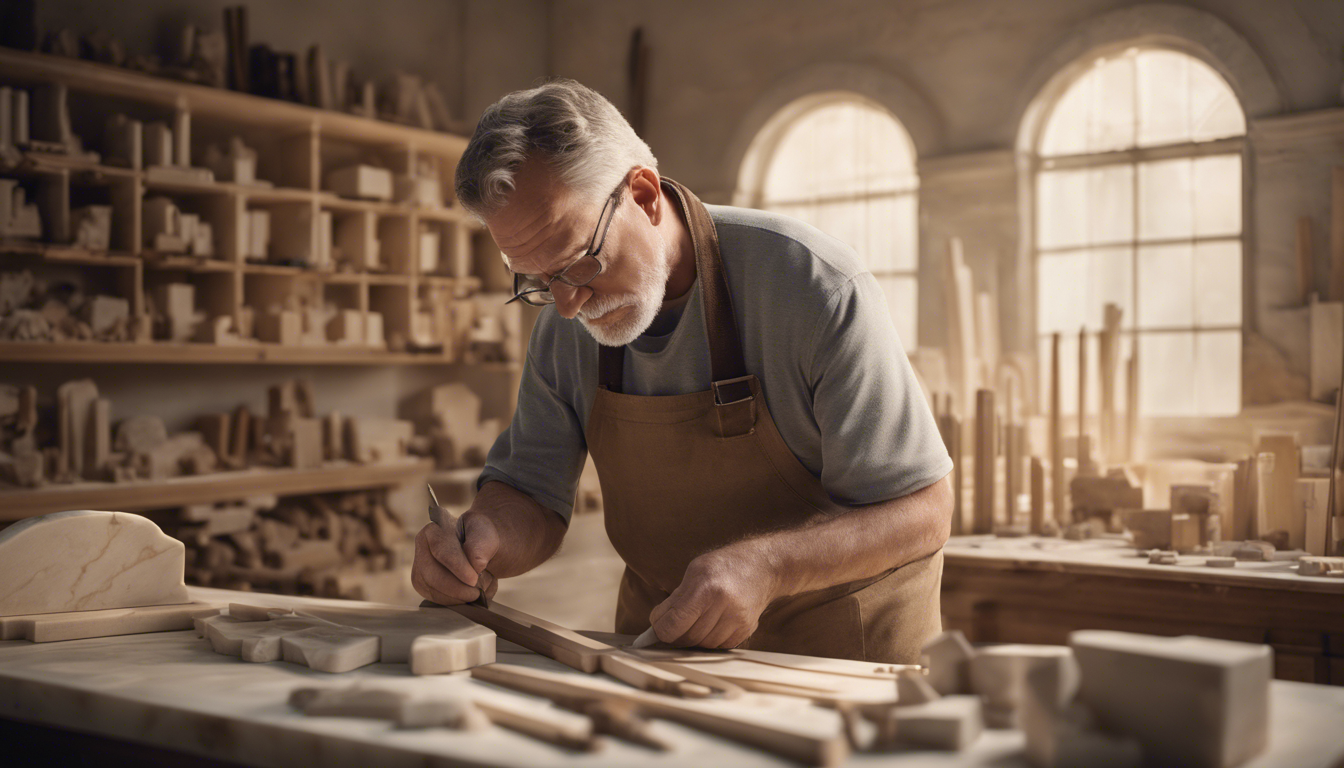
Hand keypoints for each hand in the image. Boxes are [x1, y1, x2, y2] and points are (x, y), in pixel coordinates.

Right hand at [411, 512, 500, 604]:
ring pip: (434, 592)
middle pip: (432, 576)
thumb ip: (482, 545)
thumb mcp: (485, 534)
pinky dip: (456, 601)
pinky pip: (437, 600)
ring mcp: (420, 569)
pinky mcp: (423, 586)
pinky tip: (469, 594)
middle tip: (477, 593)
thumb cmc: (479, 539)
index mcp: (434, 531)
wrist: (477, 549)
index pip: (442, 551)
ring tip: (478, 589)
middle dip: (458, 589)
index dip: (457, 567)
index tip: (473, 580)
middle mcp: (422, 549)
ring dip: (459, 596)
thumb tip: (476, 565)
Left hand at [648, 543, 778, 648]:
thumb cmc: (724, 565)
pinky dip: (708, 639)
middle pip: (687, 637)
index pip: (673, 624)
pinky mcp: (746, 630)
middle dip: (674, 634)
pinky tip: (710, 624)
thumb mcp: (695, 571)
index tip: (656, 626)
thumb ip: (676, 598)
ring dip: (692, 637)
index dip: (659, 629)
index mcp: (706, 588)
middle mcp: (723, 605)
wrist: (763, 566)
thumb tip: (658, 623)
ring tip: (693, 621)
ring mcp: (737, 620)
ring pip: (702, 645)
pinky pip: (718, 646)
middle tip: (672, 624)